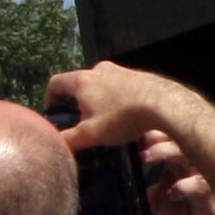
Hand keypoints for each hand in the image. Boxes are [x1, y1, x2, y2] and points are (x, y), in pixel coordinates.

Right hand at [46, 62, 181, 150]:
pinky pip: (119, 87)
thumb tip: (54, 144)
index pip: (56, 83)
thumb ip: (68, 139)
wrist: (164, 104)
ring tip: (104, 121)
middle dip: (77, 102)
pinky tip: (125, 116)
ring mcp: (121, 70)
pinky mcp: (138, 76)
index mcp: (83, 80)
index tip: (54, 113)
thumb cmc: (122, 117)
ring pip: (101, 85)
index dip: (50, 98)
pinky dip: (116, 99)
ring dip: (98, 100)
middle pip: (79, 84)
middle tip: (81, 121)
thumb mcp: (91, 133)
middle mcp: (100, 69)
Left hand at [140, 134, 214, 214]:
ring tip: (148, 159)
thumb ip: (147, 194)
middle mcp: (192, 163)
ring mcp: (202, 175)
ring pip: (187, 152)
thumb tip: (131, 192)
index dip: (149, 136)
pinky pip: (198, 183)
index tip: (134, 142)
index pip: (166, 138)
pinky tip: (173, 193)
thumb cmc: (192, 212)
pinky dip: (183, 185)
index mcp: (179, 161)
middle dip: (155, 139)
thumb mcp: (162, 203)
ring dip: (165, 151)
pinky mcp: (211, 192)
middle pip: (177, 137)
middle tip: (140, 149)